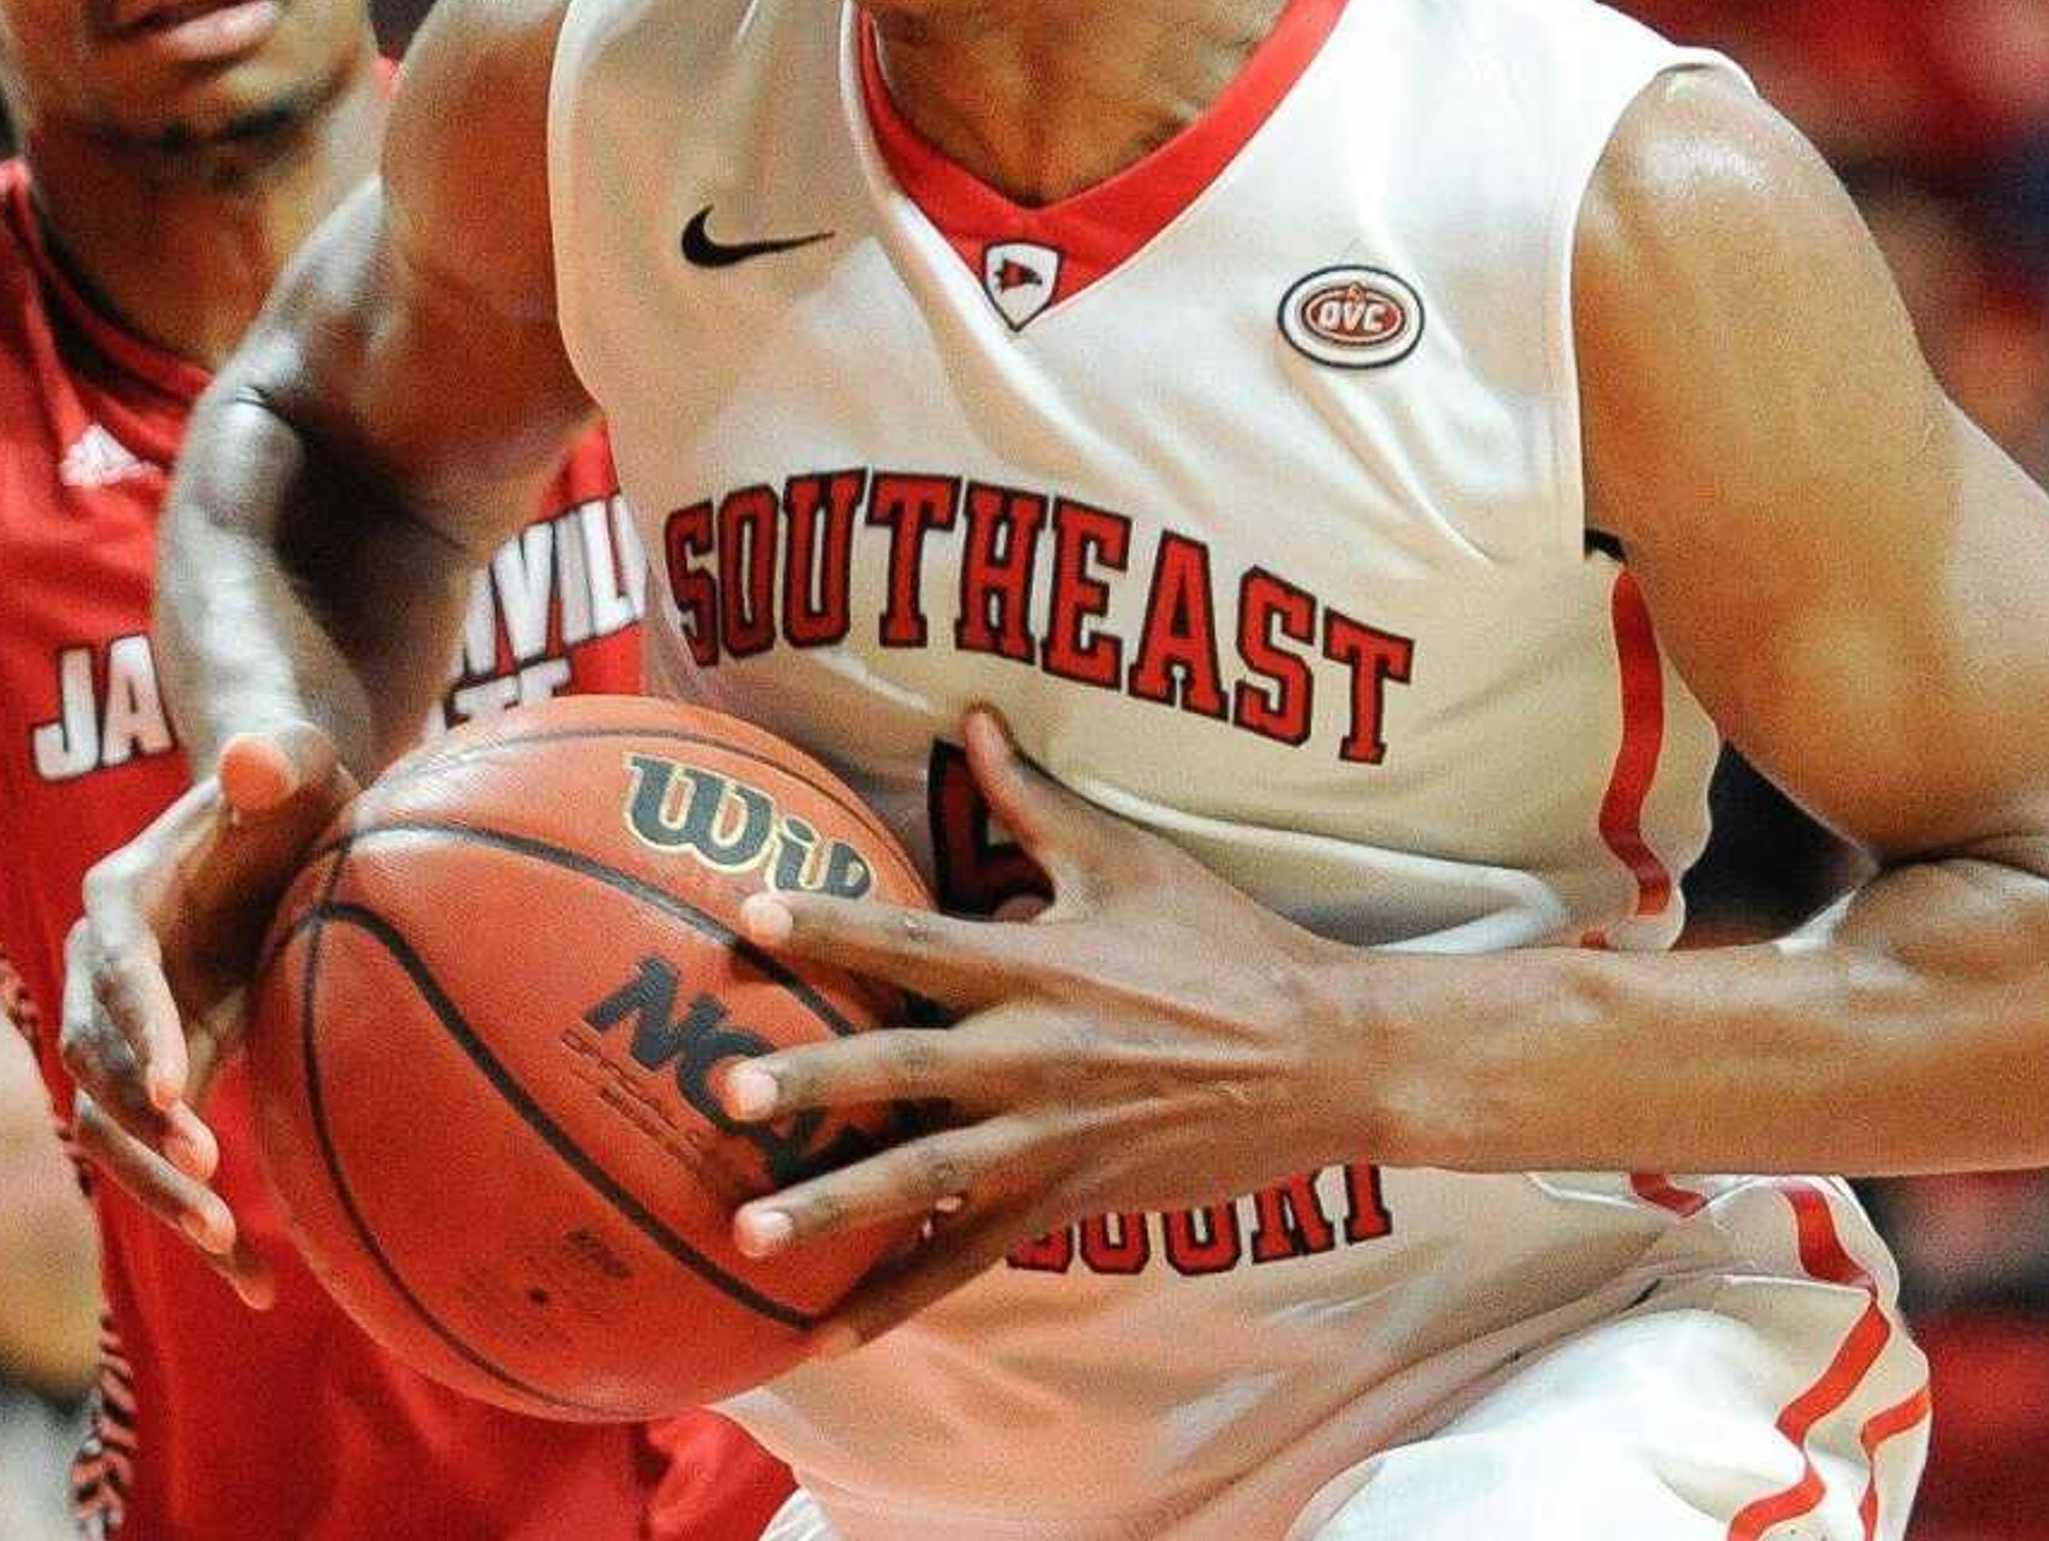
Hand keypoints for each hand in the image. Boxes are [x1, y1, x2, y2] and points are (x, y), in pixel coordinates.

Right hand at [59, 722, 354, 1309]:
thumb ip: (277, 757)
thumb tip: (250, 763)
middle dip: (141, 1132)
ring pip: (112, 1130)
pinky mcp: (168, 1079)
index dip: (141, 1030)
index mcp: (126, 896)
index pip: (117, 968)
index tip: (184, 1091)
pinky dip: (202, 1223)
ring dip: (161, 1190)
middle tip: (211, 1184)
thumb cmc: (296, 777)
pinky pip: (164, 1161)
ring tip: (232, 1244)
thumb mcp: (300, 758)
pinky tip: (261, 1285)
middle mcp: (108, 971)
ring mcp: (132, 1034)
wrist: (285, 814)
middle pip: (94, 1066)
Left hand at [715, 707, 1371, 1354]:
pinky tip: (825, 1331)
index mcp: (1038, 966)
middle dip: (816, 1083)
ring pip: (924, 1180)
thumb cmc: (1221, 945)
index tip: (751, 918)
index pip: (917, 942)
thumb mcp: (1127, 859)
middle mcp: (1032, 1056)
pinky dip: (897, 1297)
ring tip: (745, 1234)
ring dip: (833, 1209)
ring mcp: (1048, 1140)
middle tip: (727, 1095)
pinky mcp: (1067, 1202)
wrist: (1322, 1059)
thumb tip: (969, 717)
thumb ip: (1034, 799)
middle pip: (906, 1069)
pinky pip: (966, 1258)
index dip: (834, 926)